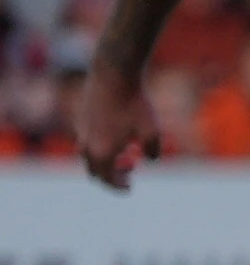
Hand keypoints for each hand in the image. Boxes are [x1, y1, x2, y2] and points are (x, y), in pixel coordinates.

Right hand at [77, 71, 160, 190]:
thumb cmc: (134, 104)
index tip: (129, 188)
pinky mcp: (81, 119)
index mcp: (101, 153)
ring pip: (89, 156)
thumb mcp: (152, 130)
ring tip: (127, 154)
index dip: (119, 186)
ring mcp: (81, 132)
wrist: (113, 75)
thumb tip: (150, 160)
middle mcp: (86, 145)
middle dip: (112, 175)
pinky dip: (101, 146)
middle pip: (95, 171)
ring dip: (105, 160)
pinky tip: (119, 137)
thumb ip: (153, 151)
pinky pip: (88, 141)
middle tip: (130, 171)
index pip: (107, 179)